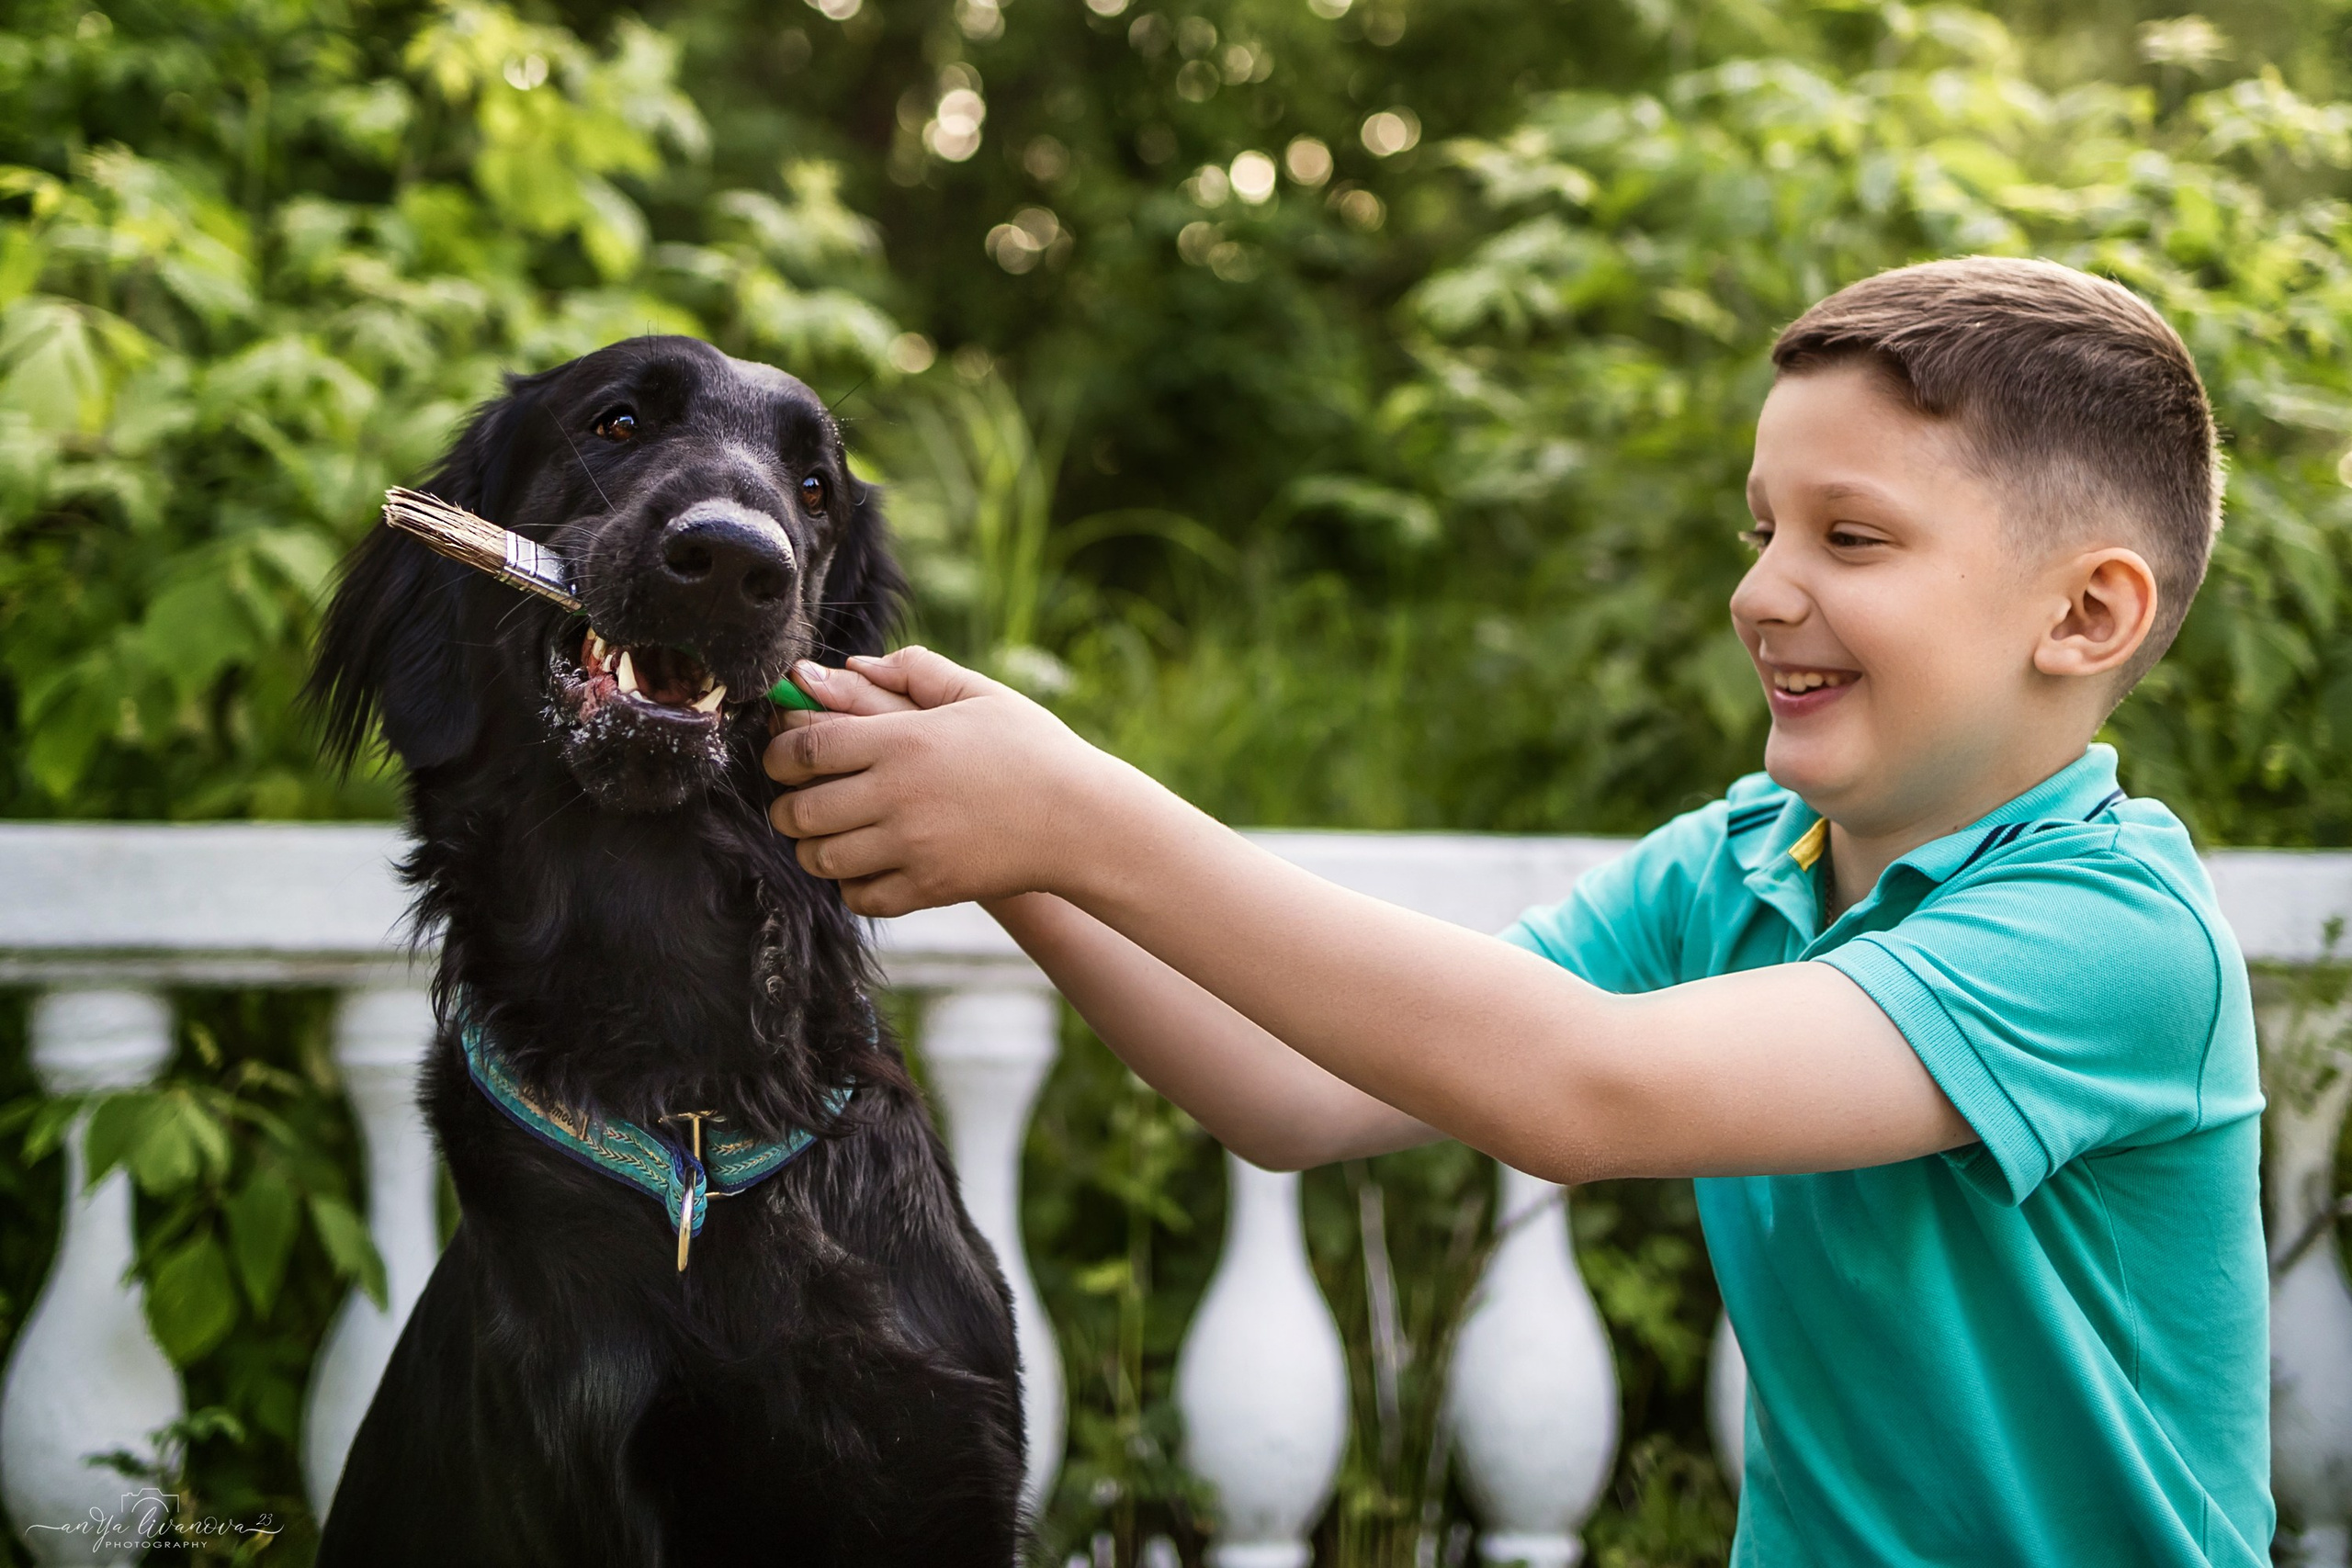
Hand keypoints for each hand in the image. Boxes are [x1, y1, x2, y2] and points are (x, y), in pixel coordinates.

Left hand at [762, 648, 1133, 915]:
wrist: (1082, 820)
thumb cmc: (1033, 750)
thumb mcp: (981, 695)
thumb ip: (917, 670)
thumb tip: (855, 665)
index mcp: (905, 740)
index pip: (805, 748)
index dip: (777, 754)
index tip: (780, 757)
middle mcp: (898, 795)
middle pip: (800, 809)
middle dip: (785, 806)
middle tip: (796, 801)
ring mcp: (911, 847)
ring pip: (821, 858)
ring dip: (813, 848)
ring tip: (826, 836)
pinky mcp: (928, 888)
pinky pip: (859, 897)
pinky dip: (849, 886)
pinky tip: (864, 867)